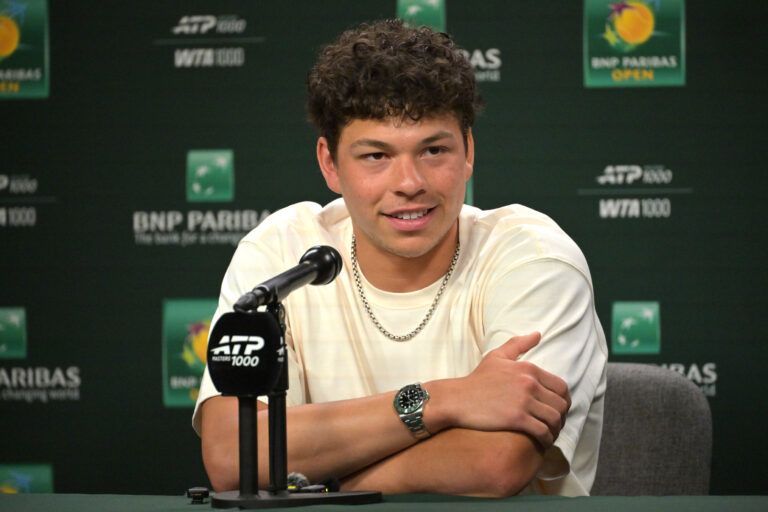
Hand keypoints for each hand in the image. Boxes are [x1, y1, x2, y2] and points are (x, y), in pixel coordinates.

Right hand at [447, 332, 570, 448]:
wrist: (458, 399)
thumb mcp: (497, 356)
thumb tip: (538, 334)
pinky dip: (547, 439)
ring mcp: (524, 402)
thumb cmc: (477, 379)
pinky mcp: (517, 419)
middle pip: (561, 404)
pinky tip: (542, 442)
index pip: (561, 387)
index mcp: (529, 369)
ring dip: (555, 429)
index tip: (557, 409)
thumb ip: (518, 344)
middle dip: (561, 417)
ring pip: (554, 419)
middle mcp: (530, 384)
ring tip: (549, 434)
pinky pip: (543, 431)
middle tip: (554, 424)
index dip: (563, 400)